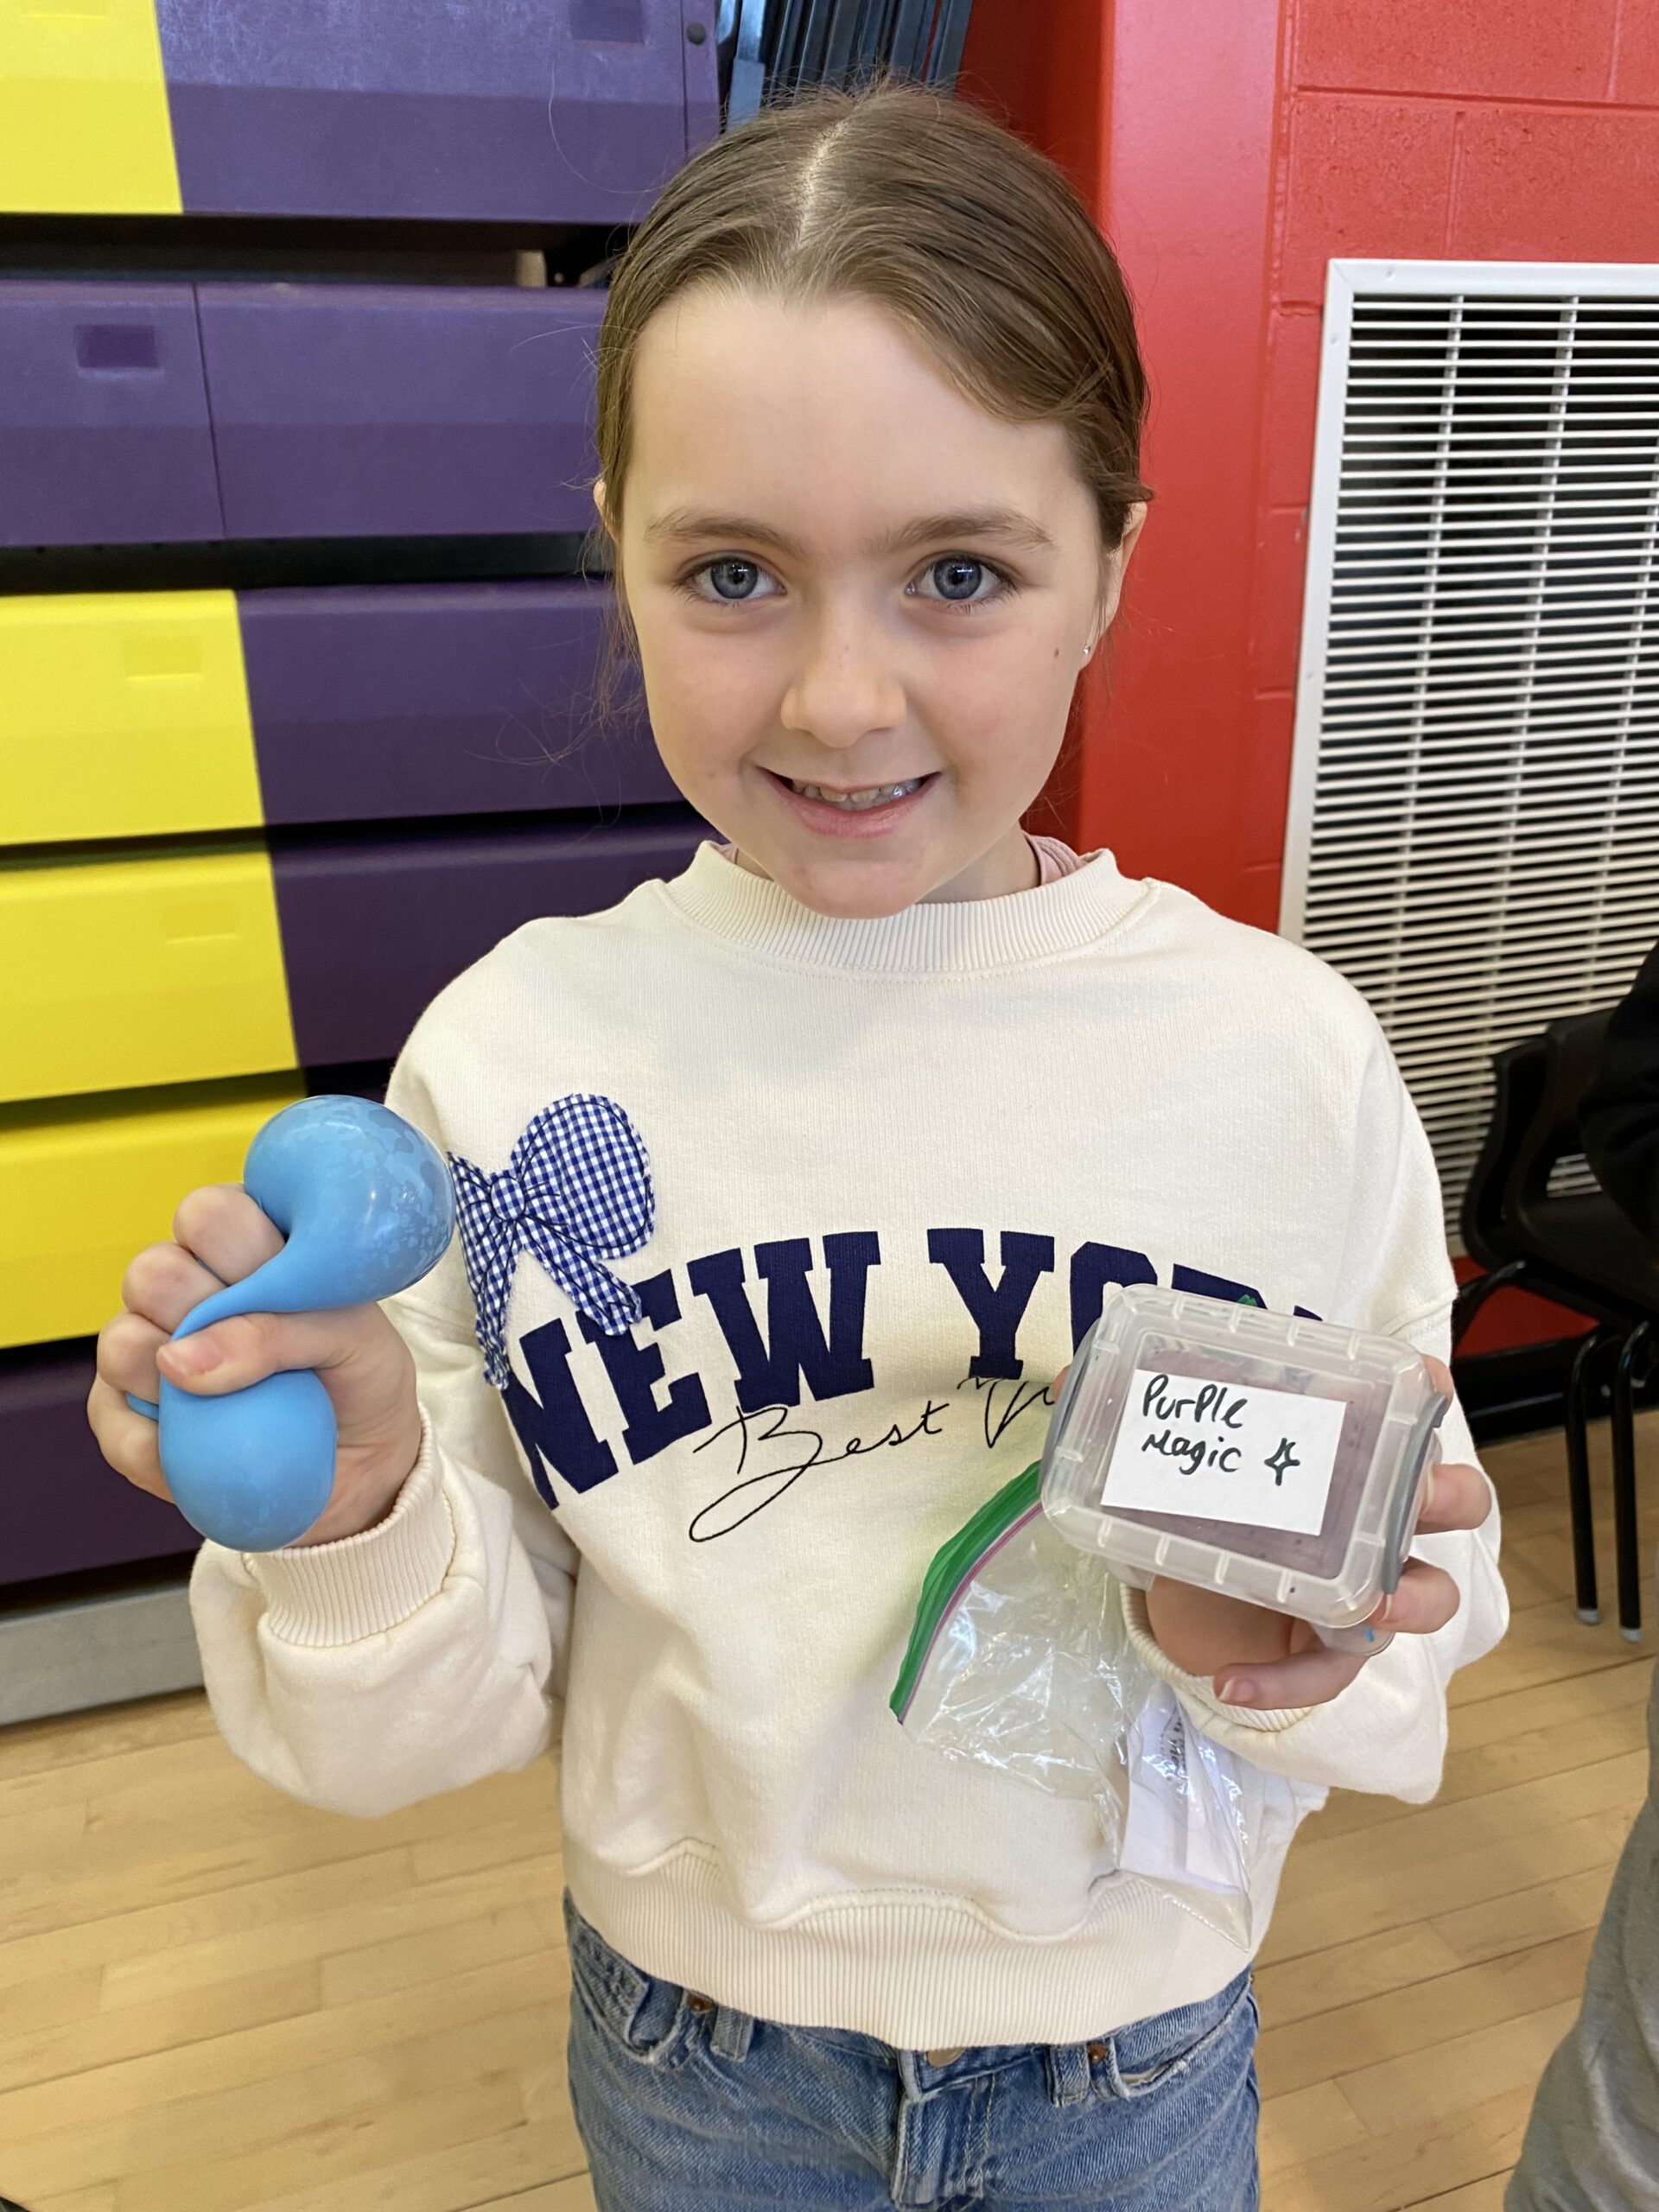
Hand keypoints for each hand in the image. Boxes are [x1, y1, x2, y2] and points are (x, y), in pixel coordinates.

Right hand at [89, 1183, 425, 1547]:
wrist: (363, 1463)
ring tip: (232, 1401)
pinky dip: (157, 1445)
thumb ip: (280, 1331)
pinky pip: (113, 1423)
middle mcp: (186, 1288)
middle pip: (151, 1271)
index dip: (235, 1246)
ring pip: (119, 1340)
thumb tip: (175, 1360)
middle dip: (204, 1311)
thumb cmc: (360, 1377)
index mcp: (243, 1245)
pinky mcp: (127, 1418)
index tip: (280, 1284)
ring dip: (172, 1377)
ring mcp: (150, 1350)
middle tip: (259, 1347)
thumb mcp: (353, 1340)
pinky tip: (204, 1450)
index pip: (206, 1213)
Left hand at [1051, 1355, 1492, 1711]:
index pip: (1411, 1413)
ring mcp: (1364, 1583)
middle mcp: (1373, 1512)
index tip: (1419, 1380)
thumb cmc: (1205, 1499)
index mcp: (1346, 1449)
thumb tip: (1059, 1378)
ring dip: (1408, 1597)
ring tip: (1365, 1605)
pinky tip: (1230, 1684)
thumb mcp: (1170, 1455)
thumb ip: (1127, 1415)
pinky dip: (1283, 1682)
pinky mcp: (1328, 1645)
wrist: (1190, 1577)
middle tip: (1413, 1497)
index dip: (1425, 1396)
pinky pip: (1327, 1672)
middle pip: (1453, 1502)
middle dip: (1446, 1497)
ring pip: (1426, 1594)